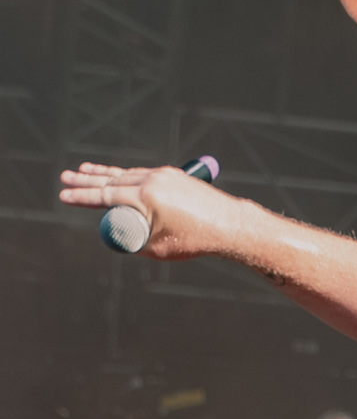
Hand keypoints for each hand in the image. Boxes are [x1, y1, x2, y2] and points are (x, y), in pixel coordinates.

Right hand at [57, 161, 239, 259]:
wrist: (231, 226)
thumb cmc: (195, 241)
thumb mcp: (158, 248)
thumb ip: (134, 240)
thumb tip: (118, 233)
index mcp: (145, 198)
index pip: (104, 196)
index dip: (81, 196)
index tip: (64, 195)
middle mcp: (152, 180)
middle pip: (111, 179)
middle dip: (85, 180)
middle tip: (65, 177)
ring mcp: (163, 174)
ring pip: (126, 173)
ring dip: (103, 173)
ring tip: (83, 170)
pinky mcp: (174, 174)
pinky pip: (142, 173)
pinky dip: (126, 173)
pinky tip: (116, 175)